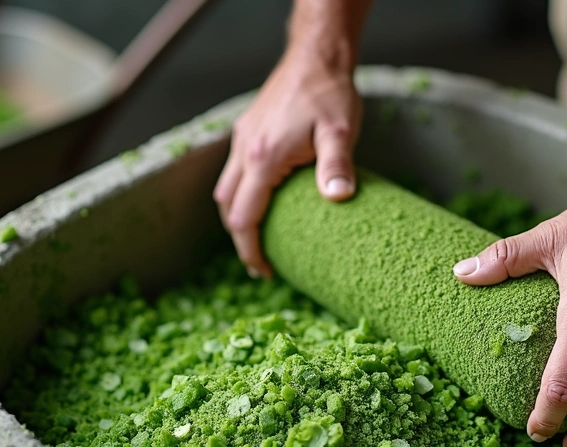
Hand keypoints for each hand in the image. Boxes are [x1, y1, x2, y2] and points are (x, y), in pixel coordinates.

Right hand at [213, 52, 361, 277]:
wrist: (315, 56)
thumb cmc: (329, 93)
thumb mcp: (340, 131)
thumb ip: (337, 165)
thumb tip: (338, 198)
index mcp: (263, 158)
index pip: (243, 218)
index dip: (250, 250)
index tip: (265, 271)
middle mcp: (245, 150)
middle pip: (227, 208)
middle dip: (241, 238)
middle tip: (264, 261)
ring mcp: (242, 139)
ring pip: (225, 189)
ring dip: (238, 215)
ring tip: (262, 236)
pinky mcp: (247, 130)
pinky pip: (234, 170)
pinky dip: (241, 193)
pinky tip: (264, 199)